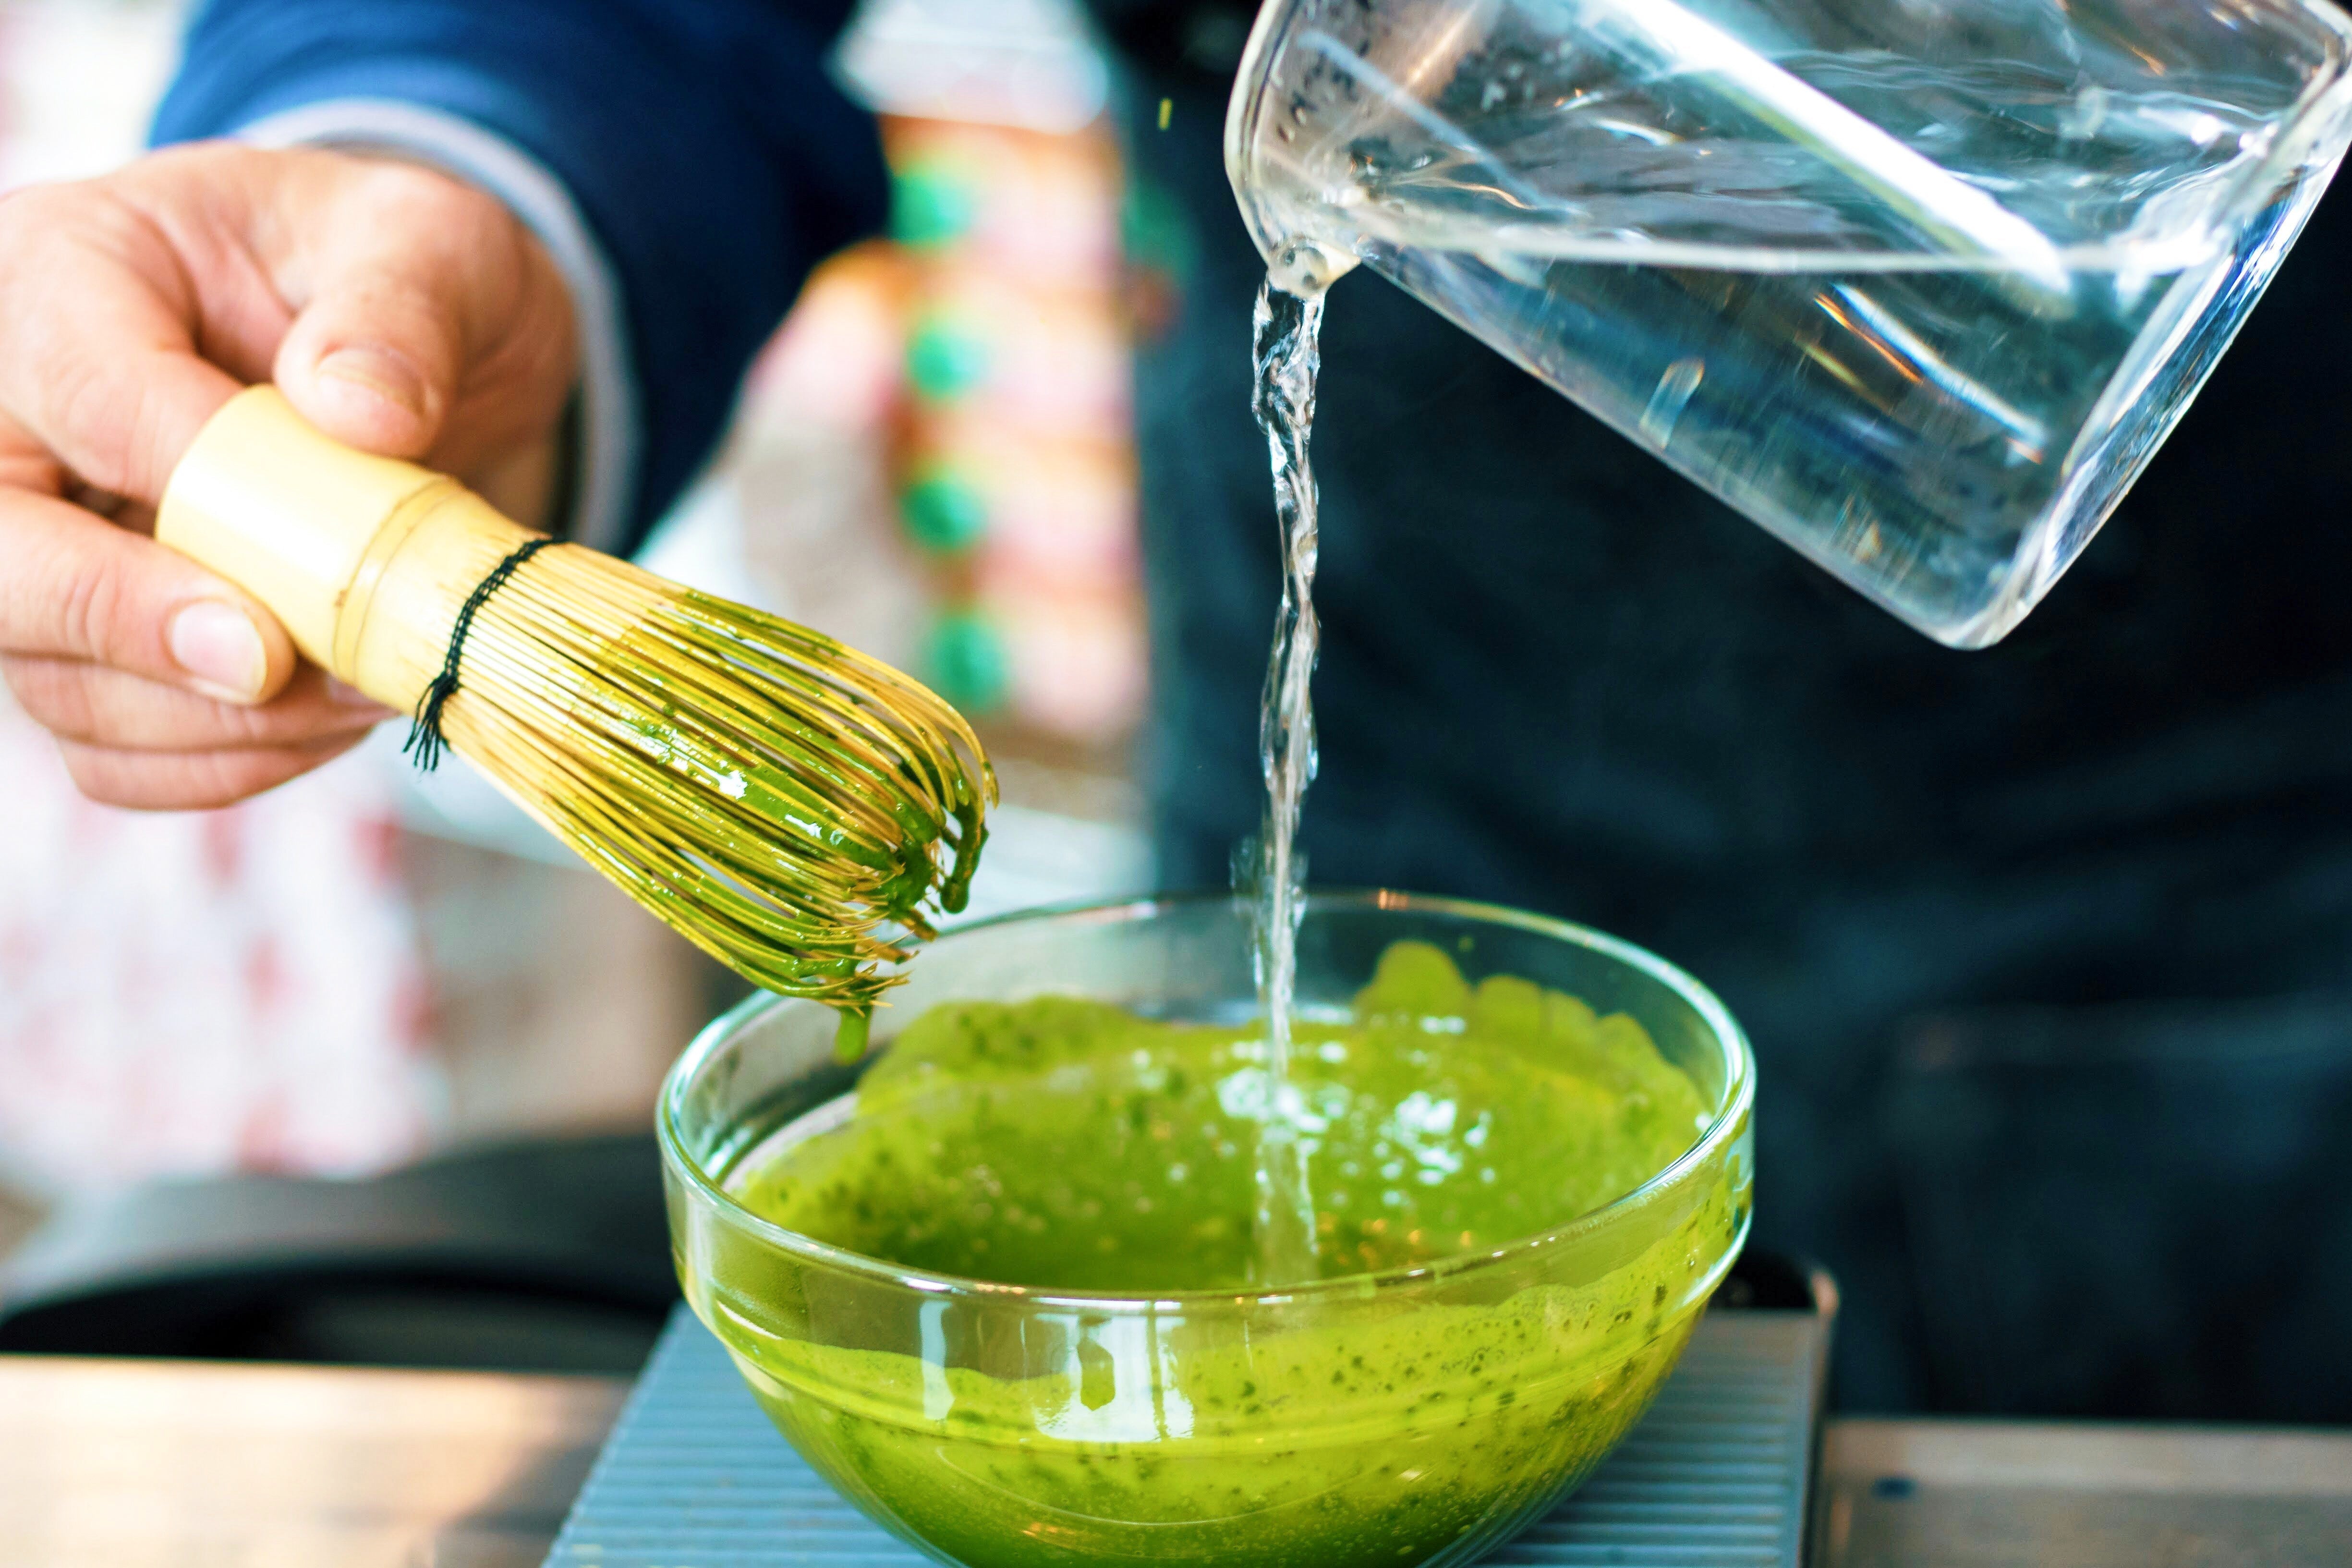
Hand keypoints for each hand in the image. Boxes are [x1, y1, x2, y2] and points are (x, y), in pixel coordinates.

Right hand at [0, 141, 577, 808]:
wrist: (437, 361)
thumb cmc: (411, 280)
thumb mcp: (437, 245)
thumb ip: (403, 308)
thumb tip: (362, 409)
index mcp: (69, 270)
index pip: (80, 388)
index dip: (178, 478)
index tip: (293, 556)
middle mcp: (14, 417)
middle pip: (1, 556)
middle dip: (131, 624)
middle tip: (272, 665)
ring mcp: (43, 545)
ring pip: (58, 677)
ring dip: (217, 716)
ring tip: (364, 687)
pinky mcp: (96, 648)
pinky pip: (116, 749)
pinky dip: (229, 759)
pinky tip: (333, 719)